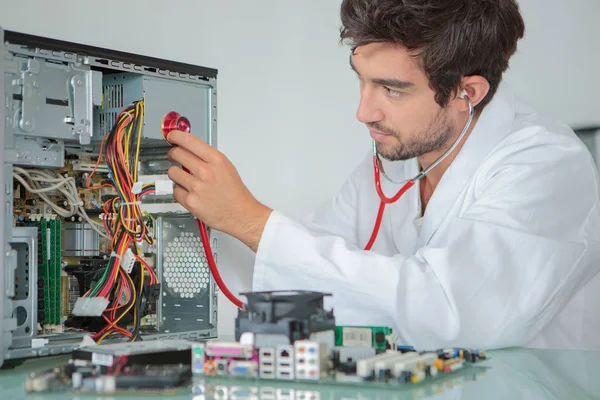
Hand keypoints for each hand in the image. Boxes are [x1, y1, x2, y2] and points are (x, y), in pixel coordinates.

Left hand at [166, 130, 271, 251]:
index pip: (189, 141)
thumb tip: (190, 149)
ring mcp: (197, 187)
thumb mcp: (226, 167)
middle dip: (173, 154)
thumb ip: (208, 158)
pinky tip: (190, 193)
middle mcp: (205, 171)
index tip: (171, 136)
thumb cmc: (235, 192)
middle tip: (174, 157)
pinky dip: (180, 192)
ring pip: (172, 172)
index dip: (175, 136)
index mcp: (216, 160)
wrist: (240, 214)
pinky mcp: (190, 201)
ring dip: (176, 174)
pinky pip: (175, 190)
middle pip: (176, 153)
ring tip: (186, 179)